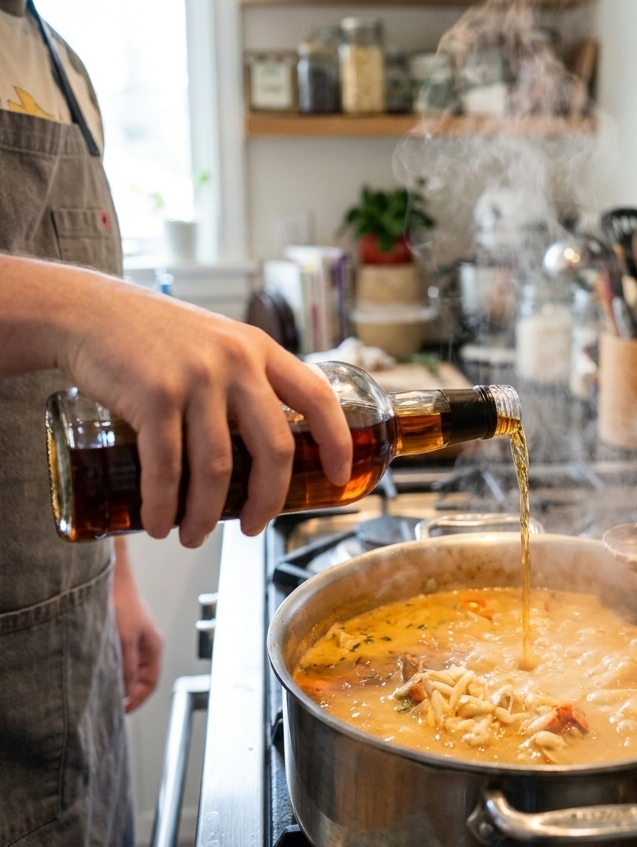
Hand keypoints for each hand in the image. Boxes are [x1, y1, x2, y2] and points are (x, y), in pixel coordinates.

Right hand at [0, 257, 352, 545]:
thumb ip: (243, 380)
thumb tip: (266, 446)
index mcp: (258, 349)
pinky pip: (167, 467)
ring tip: (193, 535)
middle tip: (254, 527)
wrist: (89, 311)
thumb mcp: (215, 343)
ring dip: (206, 514)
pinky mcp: (154, 395)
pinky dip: (163, 504)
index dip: (335, 442)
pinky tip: (159, 522)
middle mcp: (235, 361)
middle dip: (268, 500)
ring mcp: (196, 378)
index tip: (337, 477)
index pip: (317, 397)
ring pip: (217, 468)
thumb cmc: (153, 336)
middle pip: (273, 448)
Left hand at [113, 540, 162, 712]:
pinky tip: (97, 667)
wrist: (110, 577)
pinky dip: (110, 666)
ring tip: (101, 686)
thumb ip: (128, 668)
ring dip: (116, 678)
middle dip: (126, 692)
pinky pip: (119, 657)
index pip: (151, 683)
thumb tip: (128, 693)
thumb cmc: (121, 601)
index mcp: (154, 647)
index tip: (120, 711)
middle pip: (139, 678)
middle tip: (107, 702)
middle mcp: (145, 644)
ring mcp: (134, 638)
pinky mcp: (121, 632)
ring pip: (127, 668)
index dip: (137, 700)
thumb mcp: (125, 640)